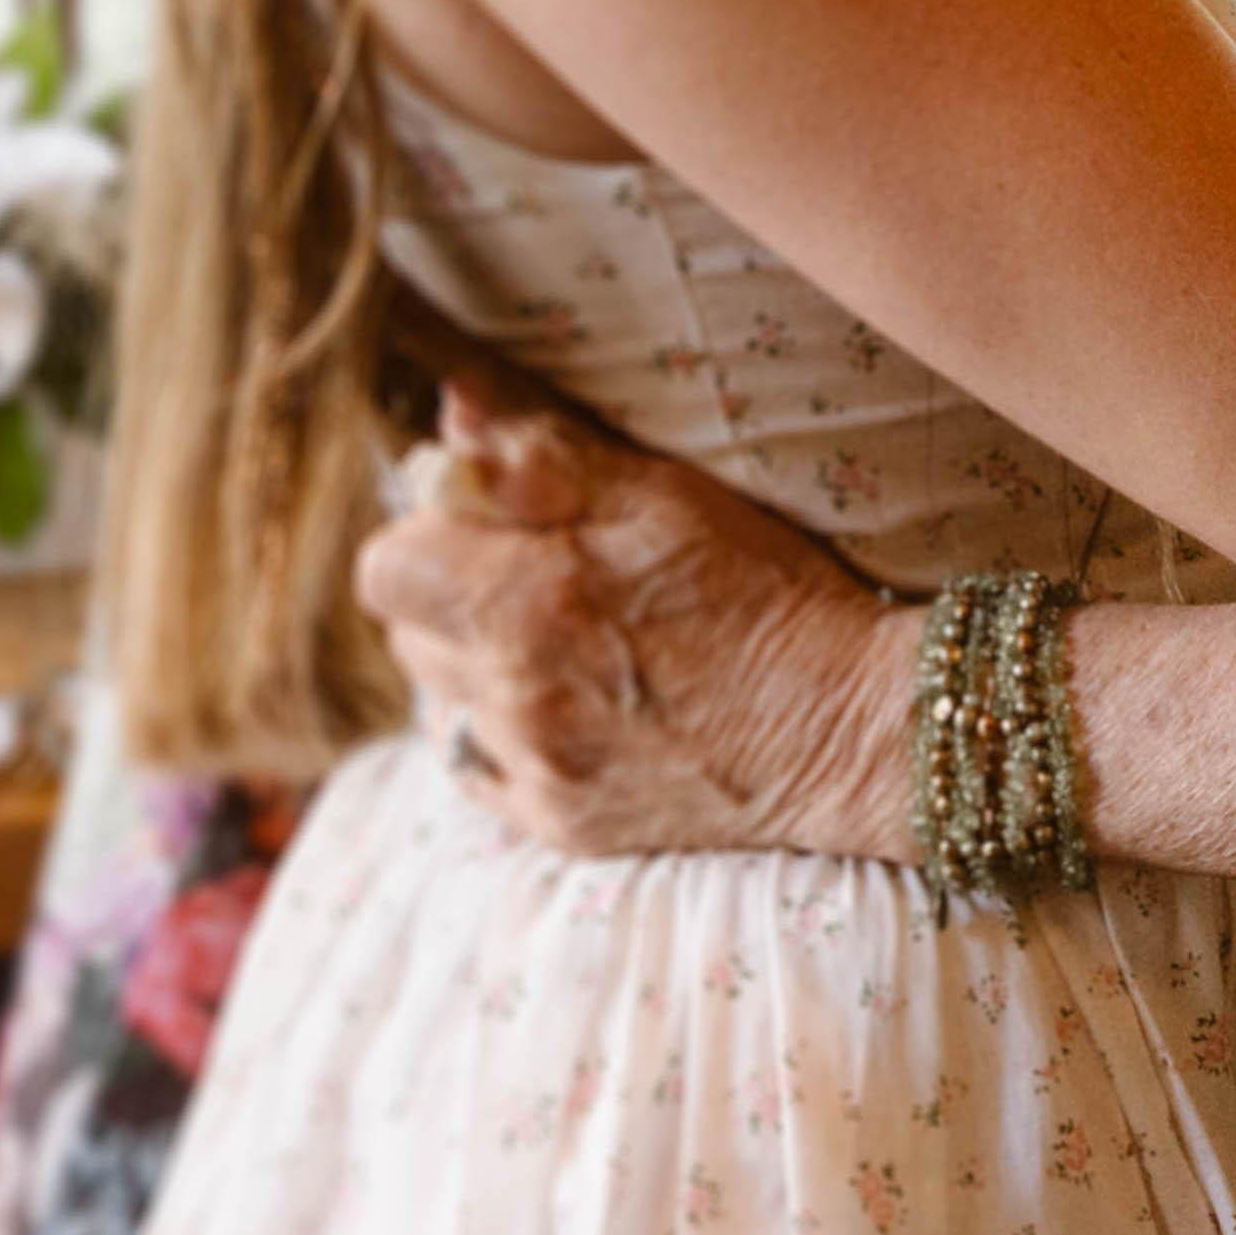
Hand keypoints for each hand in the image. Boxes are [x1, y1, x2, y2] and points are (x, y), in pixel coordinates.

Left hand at [357, 385, 910, 864]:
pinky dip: (504, 732)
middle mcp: (513, 695)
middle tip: (537, 574)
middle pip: (407, 633)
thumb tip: (451, 413)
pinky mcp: (558, 822)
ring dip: (476, 664)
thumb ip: (543, 455)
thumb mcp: (666, 495)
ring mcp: (533, 768)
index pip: (386, 566)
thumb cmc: (767, 591)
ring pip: (440, 701)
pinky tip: (574, 705)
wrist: (849, 728)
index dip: (425, 533)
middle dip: (453, 594)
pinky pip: (478, 767)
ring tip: (563, 643)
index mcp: (529, 601)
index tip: (484, 523)